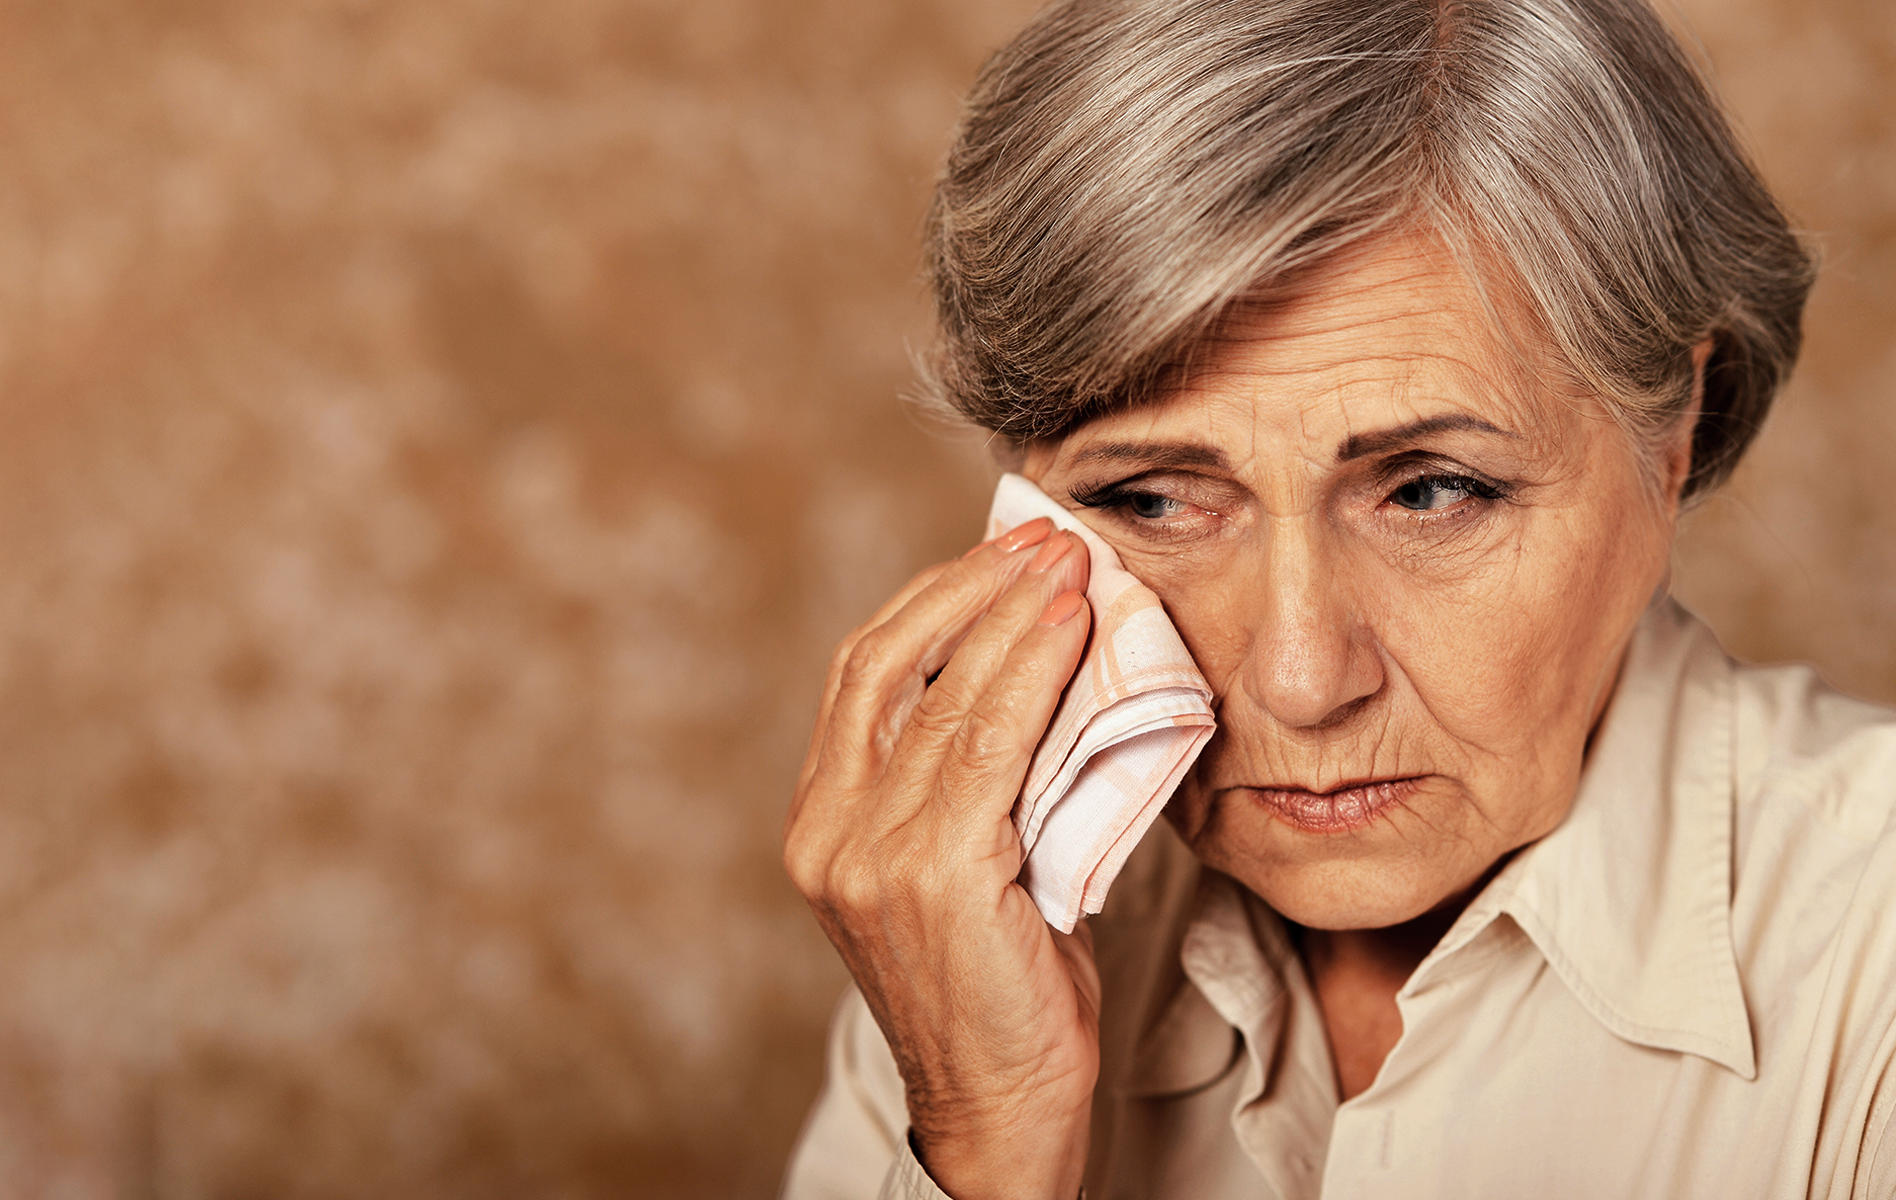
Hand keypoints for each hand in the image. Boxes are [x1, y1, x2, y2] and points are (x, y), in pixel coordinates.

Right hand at [784, 517, 1099, 1199]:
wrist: (1004, 1111)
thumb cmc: (1006, 994)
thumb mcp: (978, 867)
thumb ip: (981, 782)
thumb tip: (1045, 674)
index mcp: (822, 826)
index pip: (862, 676)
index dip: (932, 600)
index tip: (1001, 552)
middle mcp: (828, 834)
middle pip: (887, 664)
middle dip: (970, 587)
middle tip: (1045, 535)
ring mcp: (869, 855)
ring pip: (942, 696)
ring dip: (1013, 616)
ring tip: (1071, 563)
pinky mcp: (931, 874)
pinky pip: (987, 744)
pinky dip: (1032, 673)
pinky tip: (1073, 633)